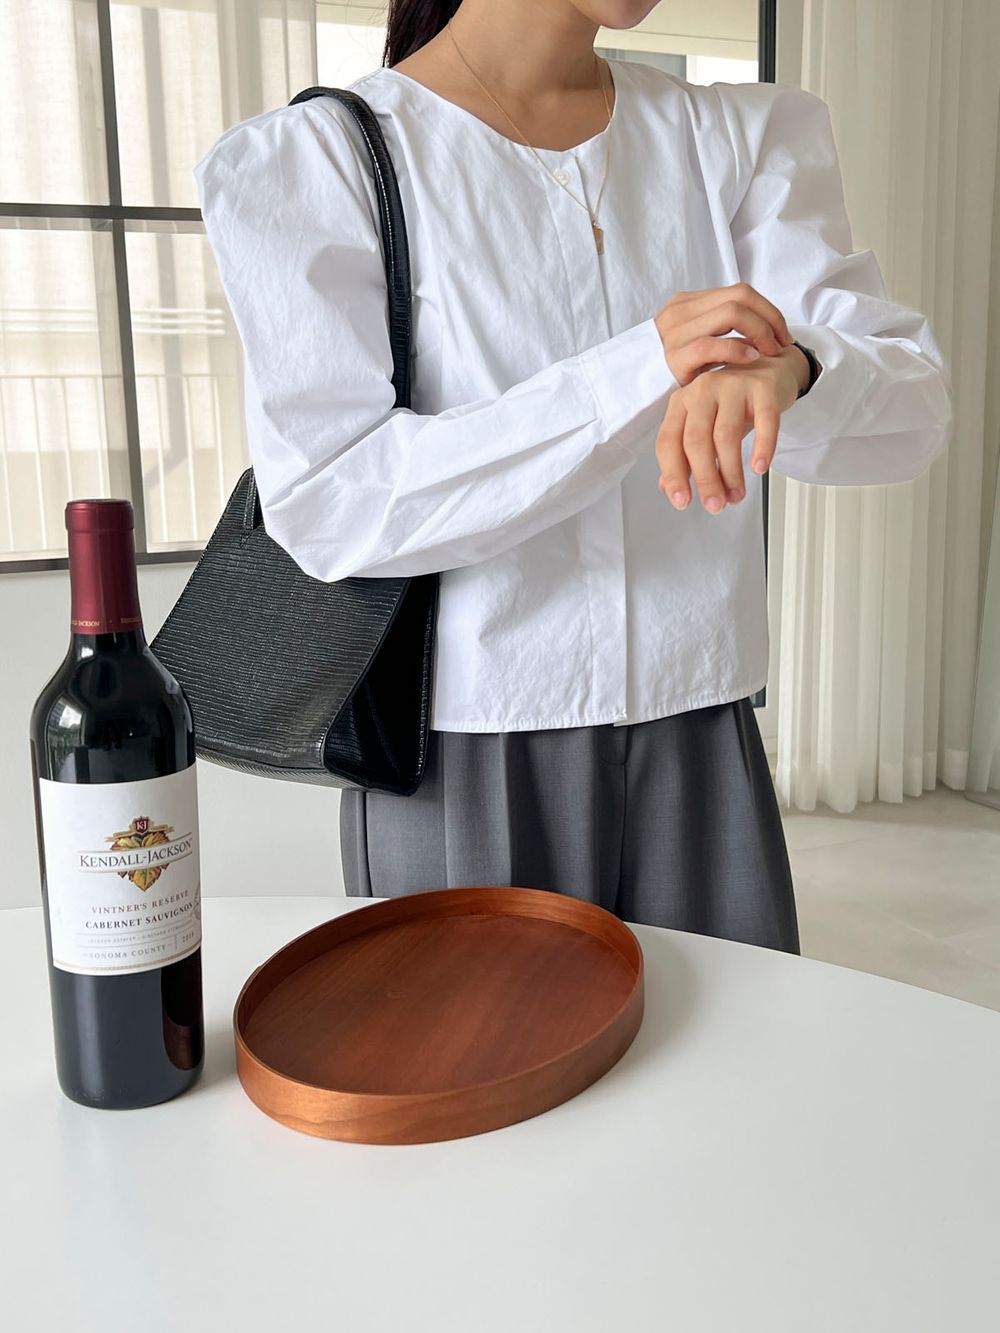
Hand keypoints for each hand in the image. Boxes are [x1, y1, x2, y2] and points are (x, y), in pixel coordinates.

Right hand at [654, 282, 795, 383]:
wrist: (631, 391)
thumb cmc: (671, 371)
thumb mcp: (692, 340)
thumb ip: (716, 327)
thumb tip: (758, 323)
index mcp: (687, 303)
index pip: (740, 292)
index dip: (769, 310)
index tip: (782, 334)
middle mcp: (680, 311)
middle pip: (740, 297)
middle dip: (770, 319)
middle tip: (782, 345)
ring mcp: (675, 333)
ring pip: (732, 313)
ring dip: (760, 332)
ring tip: (770, 352)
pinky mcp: (673, 358)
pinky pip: (712, 344)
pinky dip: (737, 348)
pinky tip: (751, 359)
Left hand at [655, 346, 807, 512]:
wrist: (769, 368)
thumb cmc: (731, 403)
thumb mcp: (703, 426)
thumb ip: (684, 456)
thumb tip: (667, 488)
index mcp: (681, 402)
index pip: (669, 442)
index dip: (673, 474)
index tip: (682, 501)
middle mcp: (702, 390)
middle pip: (697, 440)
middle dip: (705, 478)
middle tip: (715, 505)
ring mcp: (733, 386)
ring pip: (726, 434)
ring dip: (732, 471)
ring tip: (736, 494)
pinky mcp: (763, 388)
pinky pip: (764, 421)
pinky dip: (762, 447)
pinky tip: (759, 468)